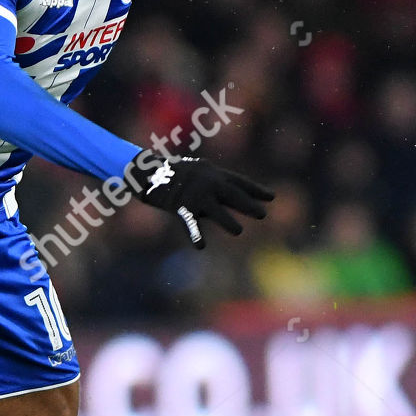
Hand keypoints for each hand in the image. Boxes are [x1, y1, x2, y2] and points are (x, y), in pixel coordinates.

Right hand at [129, 154, 272, 247]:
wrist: (143, 170)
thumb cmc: (167, 172)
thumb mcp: (193, 173)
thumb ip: (210, 187)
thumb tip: (229, 201)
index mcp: (210, 171)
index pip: (239, 181)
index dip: (255, 189)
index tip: (272, 196)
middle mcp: (207, 181)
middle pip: (234, 195)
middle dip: (249, 205)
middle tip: (263, 214)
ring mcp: (195, 194)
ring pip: (218, 212)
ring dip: (230, 223)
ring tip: (238, 231)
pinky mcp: (181, 206)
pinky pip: (191, 224)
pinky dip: (196, 235)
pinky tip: (201, 245)